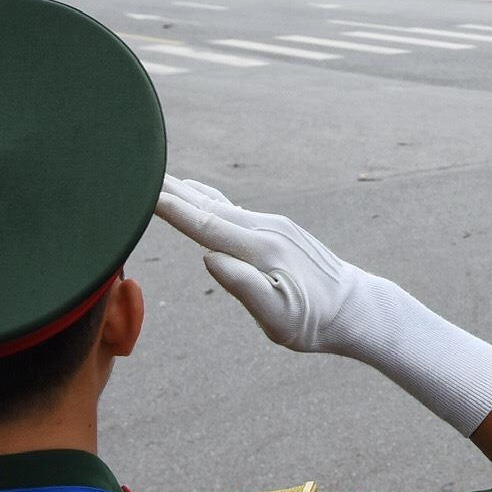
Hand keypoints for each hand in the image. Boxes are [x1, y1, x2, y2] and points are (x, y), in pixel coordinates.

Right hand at [154, 175, 361, 353]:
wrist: (354, 307)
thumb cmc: (313, 320)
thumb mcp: (278, 316)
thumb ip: (244, 286)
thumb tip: (208, 257)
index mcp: (261, 249)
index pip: (206, 225)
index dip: (173, 209)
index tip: (144, 192)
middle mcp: (266, 229)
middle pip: (209, 206)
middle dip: (173, 190)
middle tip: (137, 170)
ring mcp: (274, 225)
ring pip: (221, 204)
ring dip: (189, 191)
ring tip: (160, 178)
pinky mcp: (278, 229)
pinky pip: (235, 209)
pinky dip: (210, 199)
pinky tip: (200, 195)